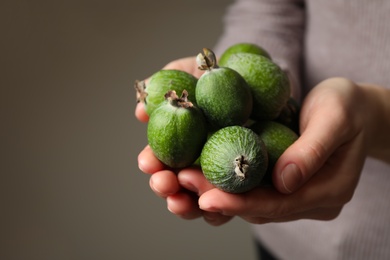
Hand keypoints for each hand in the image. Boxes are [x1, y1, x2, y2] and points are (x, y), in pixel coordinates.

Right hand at [136, 57, 232, 224]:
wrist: (253, 74)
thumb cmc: (215, 72)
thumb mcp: (187, 72)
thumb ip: (162, 90)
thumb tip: (140, 111)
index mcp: (179, 142)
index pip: (160, 160)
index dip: (152, 164)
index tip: (147, 163)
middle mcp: (195, 161)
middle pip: (176, 183)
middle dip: (165, 187)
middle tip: (163, 183)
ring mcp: (218, 174)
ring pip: (199, 198)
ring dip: (186, 204)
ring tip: (181, 201)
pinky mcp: (244, 183)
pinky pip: (232, 202)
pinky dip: (221, 207)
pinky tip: (217, 204)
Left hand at [195, 77, 377, 223]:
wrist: (352, 107)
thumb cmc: (348, 106)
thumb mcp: (336, 117)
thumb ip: (313, 148)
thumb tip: (284, 180)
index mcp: (328, 191)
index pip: (279, 204)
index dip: (241, 202)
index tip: (206, 198)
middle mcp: (308, 199)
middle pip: (258, 206)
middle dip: (217, 197)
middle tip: (180, 185)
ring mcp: (293, 192)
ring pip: (249, 200)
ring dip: (213, 190)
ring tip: (179, 180)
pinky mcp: (280, 181)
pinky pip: (249, 186)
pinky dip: (223, 179)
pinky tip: (196, 169)